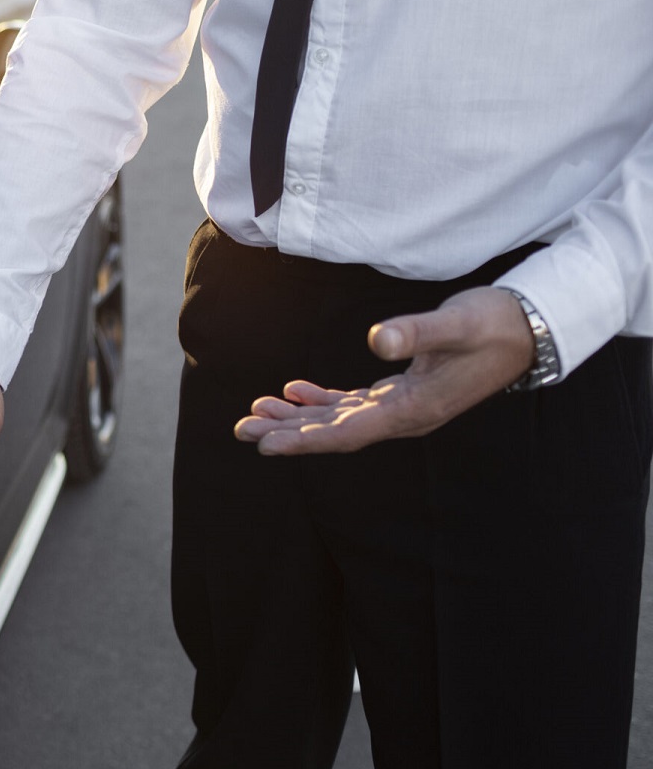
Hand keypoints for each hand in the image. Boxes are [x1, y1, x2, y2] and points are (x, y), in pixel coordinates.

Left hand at [233, 286, 533, 454]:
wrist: (528, 329)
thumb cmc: (493, 324)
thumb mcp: (456, 323)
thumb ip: (417, 332)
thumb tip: (378, 340)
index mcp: (414, 409)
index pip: (347, 432)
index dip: (303, 440)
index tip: (264, 445)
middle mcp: (405, 416)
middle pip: (335, 432)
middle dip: (287, 431)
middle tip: (241, 427)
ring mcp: (403, 407)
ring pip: (339, 420)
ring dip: (297, 417)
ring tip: (256, 410)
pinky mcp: (403, 392)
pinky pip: (354, 405)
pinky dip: (322, 401)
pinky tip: (293, 393)